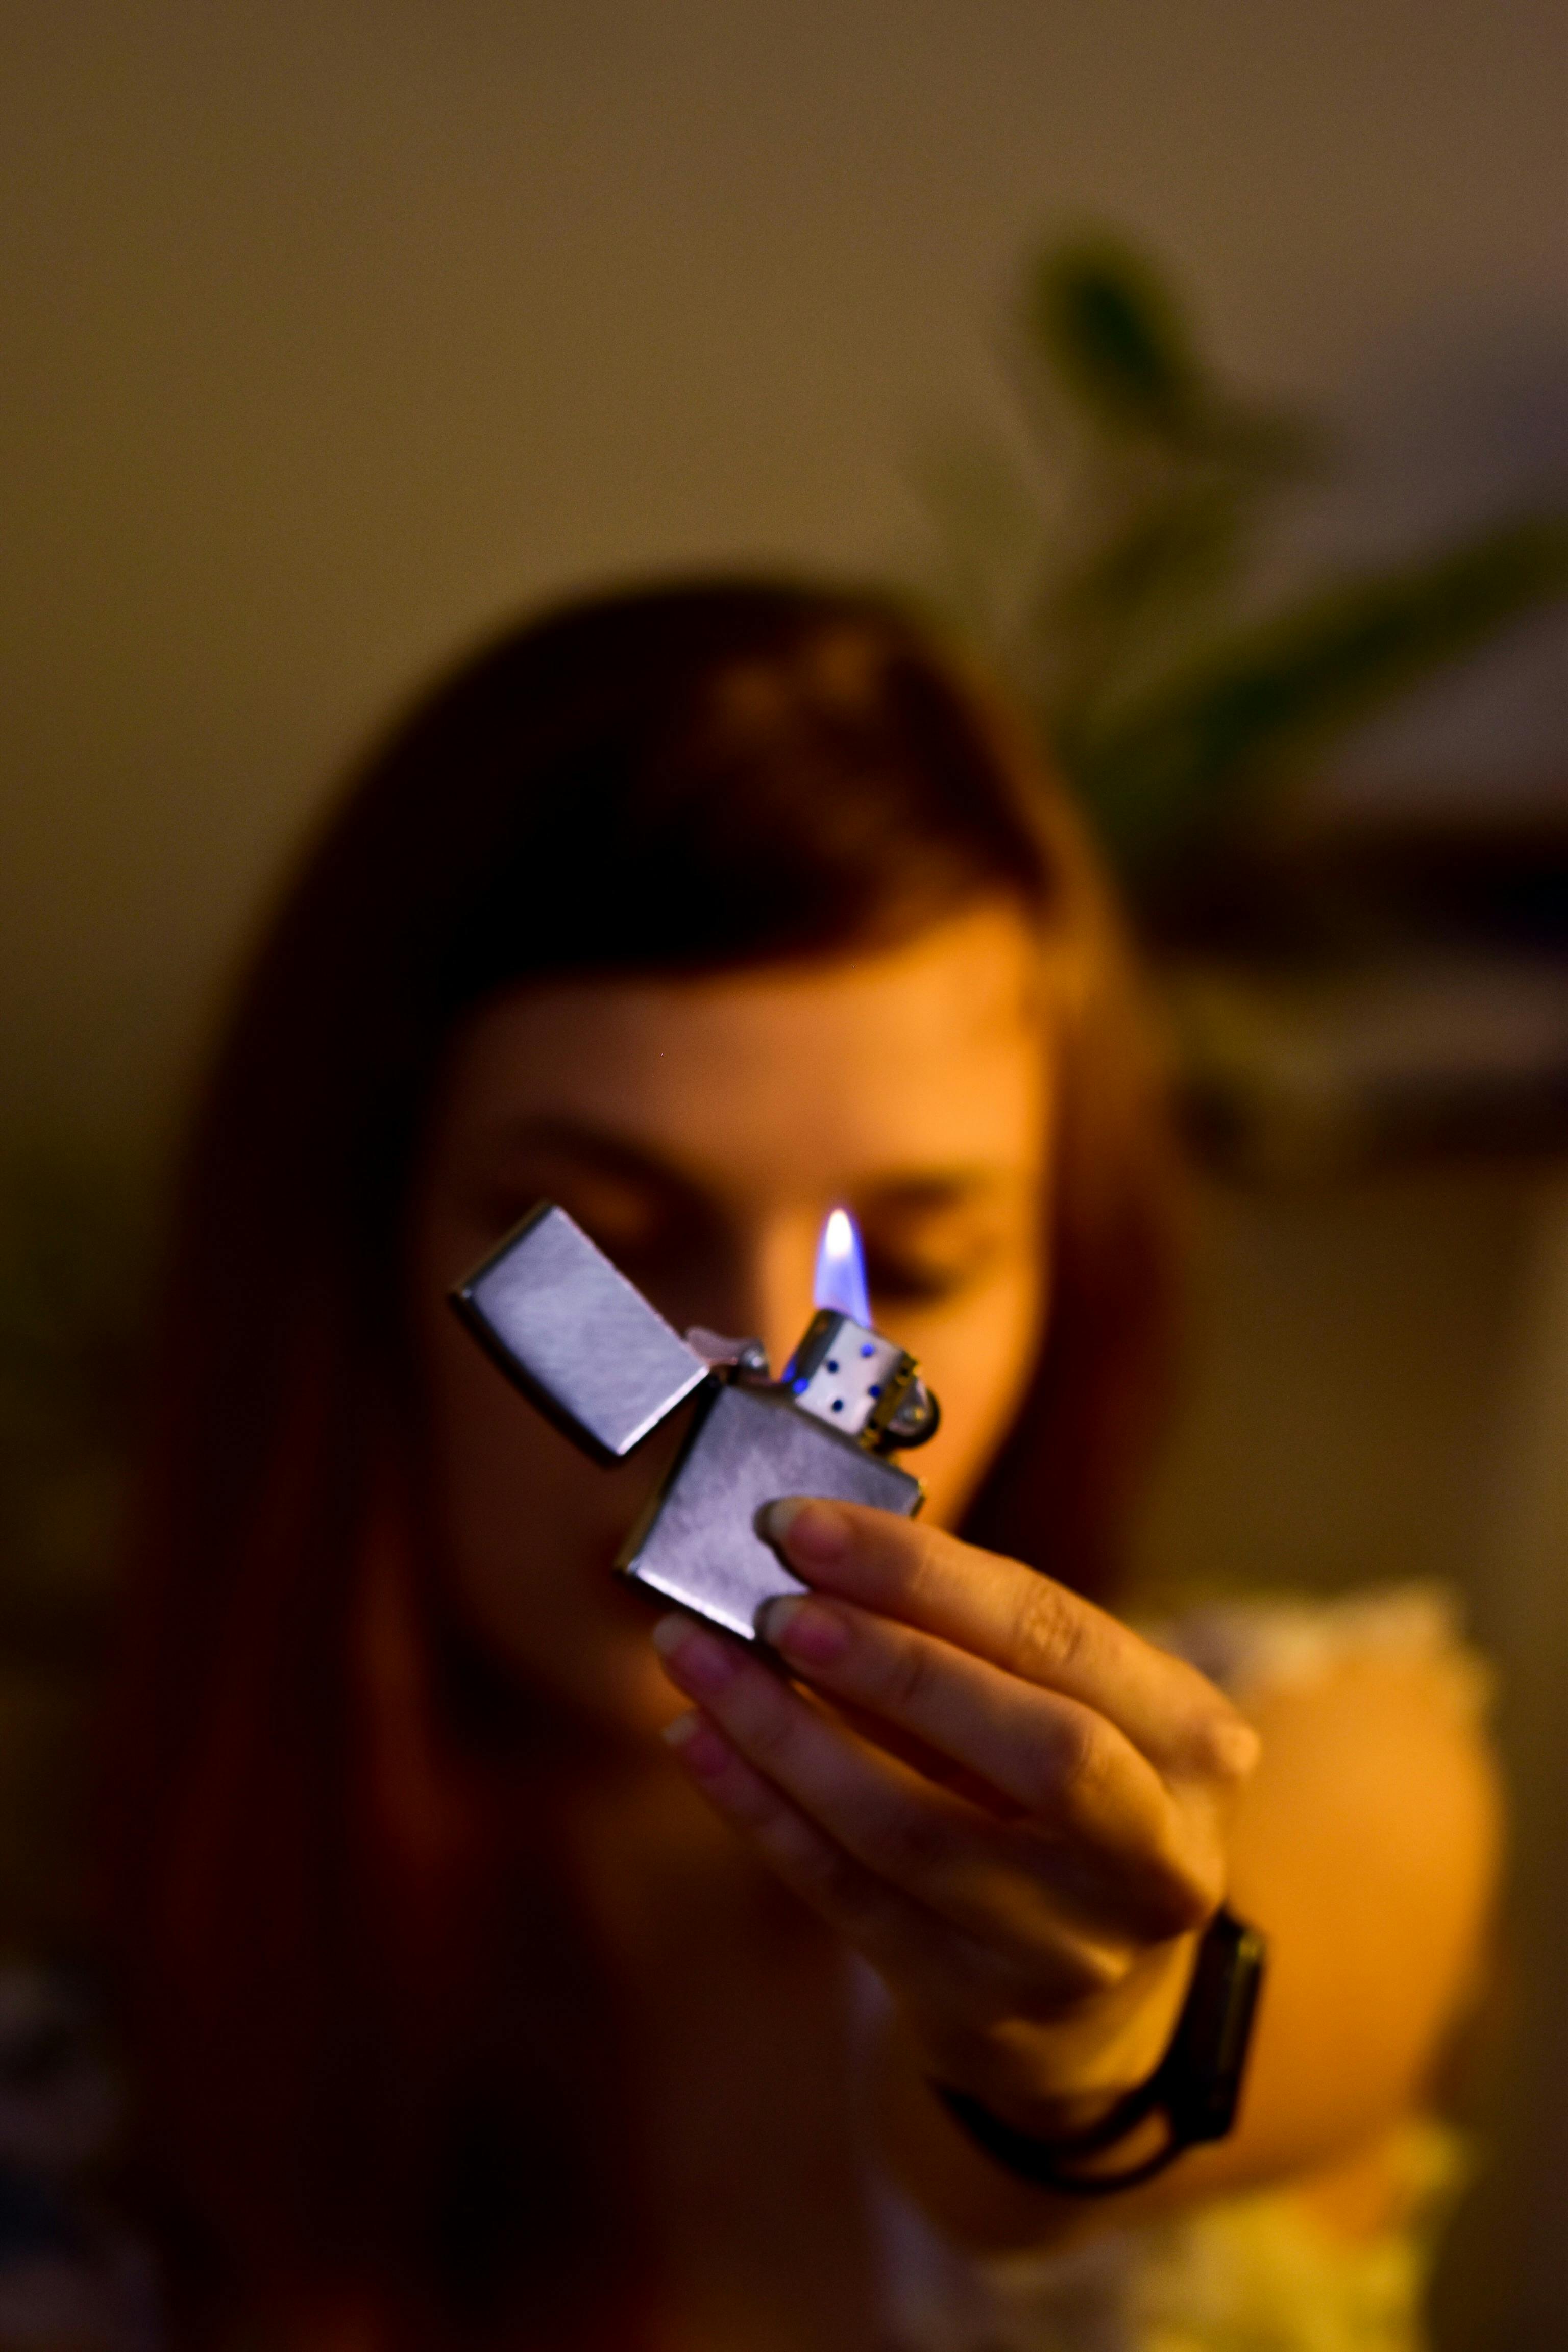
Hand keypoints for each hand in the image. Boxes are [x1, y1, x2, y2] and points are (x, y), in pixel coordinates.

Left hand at [651, 1498, 1258, 2131]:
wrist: (1097, 1999)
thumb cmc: (1065, 1797)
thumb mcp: (1064, 1706)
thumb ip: (963, 1636)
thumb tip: (812, 1553)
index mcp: (1193, 1743)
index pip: (1057, 1636)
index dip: (924, 1576)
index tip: (805, 1526)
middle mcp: (1154, 1853)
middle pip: (1033, 1749)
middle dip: (889, 1664)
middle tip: (772, 1605)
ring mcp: (1066, 1945)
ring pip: (910, 1831)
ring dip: (784, 1733)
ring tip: (694, 1655)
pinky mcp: (972, 2003)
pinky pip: (844, 1893)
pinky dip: (760, 1809)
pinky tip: (698, 1739)